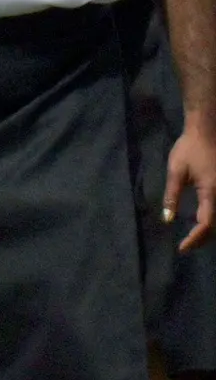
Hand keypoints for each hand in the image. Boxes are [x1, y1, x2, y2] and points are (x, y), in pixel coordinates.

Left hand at [165, 116, 215, 252]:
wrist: (207, 131)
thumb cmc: (189, 148)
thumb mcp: (176, 171)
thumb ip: (172, 196)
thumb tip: (168, 219)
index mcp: (212, 192)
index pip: (206, 224)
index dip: (195, 238)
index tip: (182, 248)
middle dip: (202, 238)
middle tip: (186, 246)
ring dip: (210, 231)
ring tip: (194, 239)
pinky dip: (214, 221)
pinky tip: (203, 223)